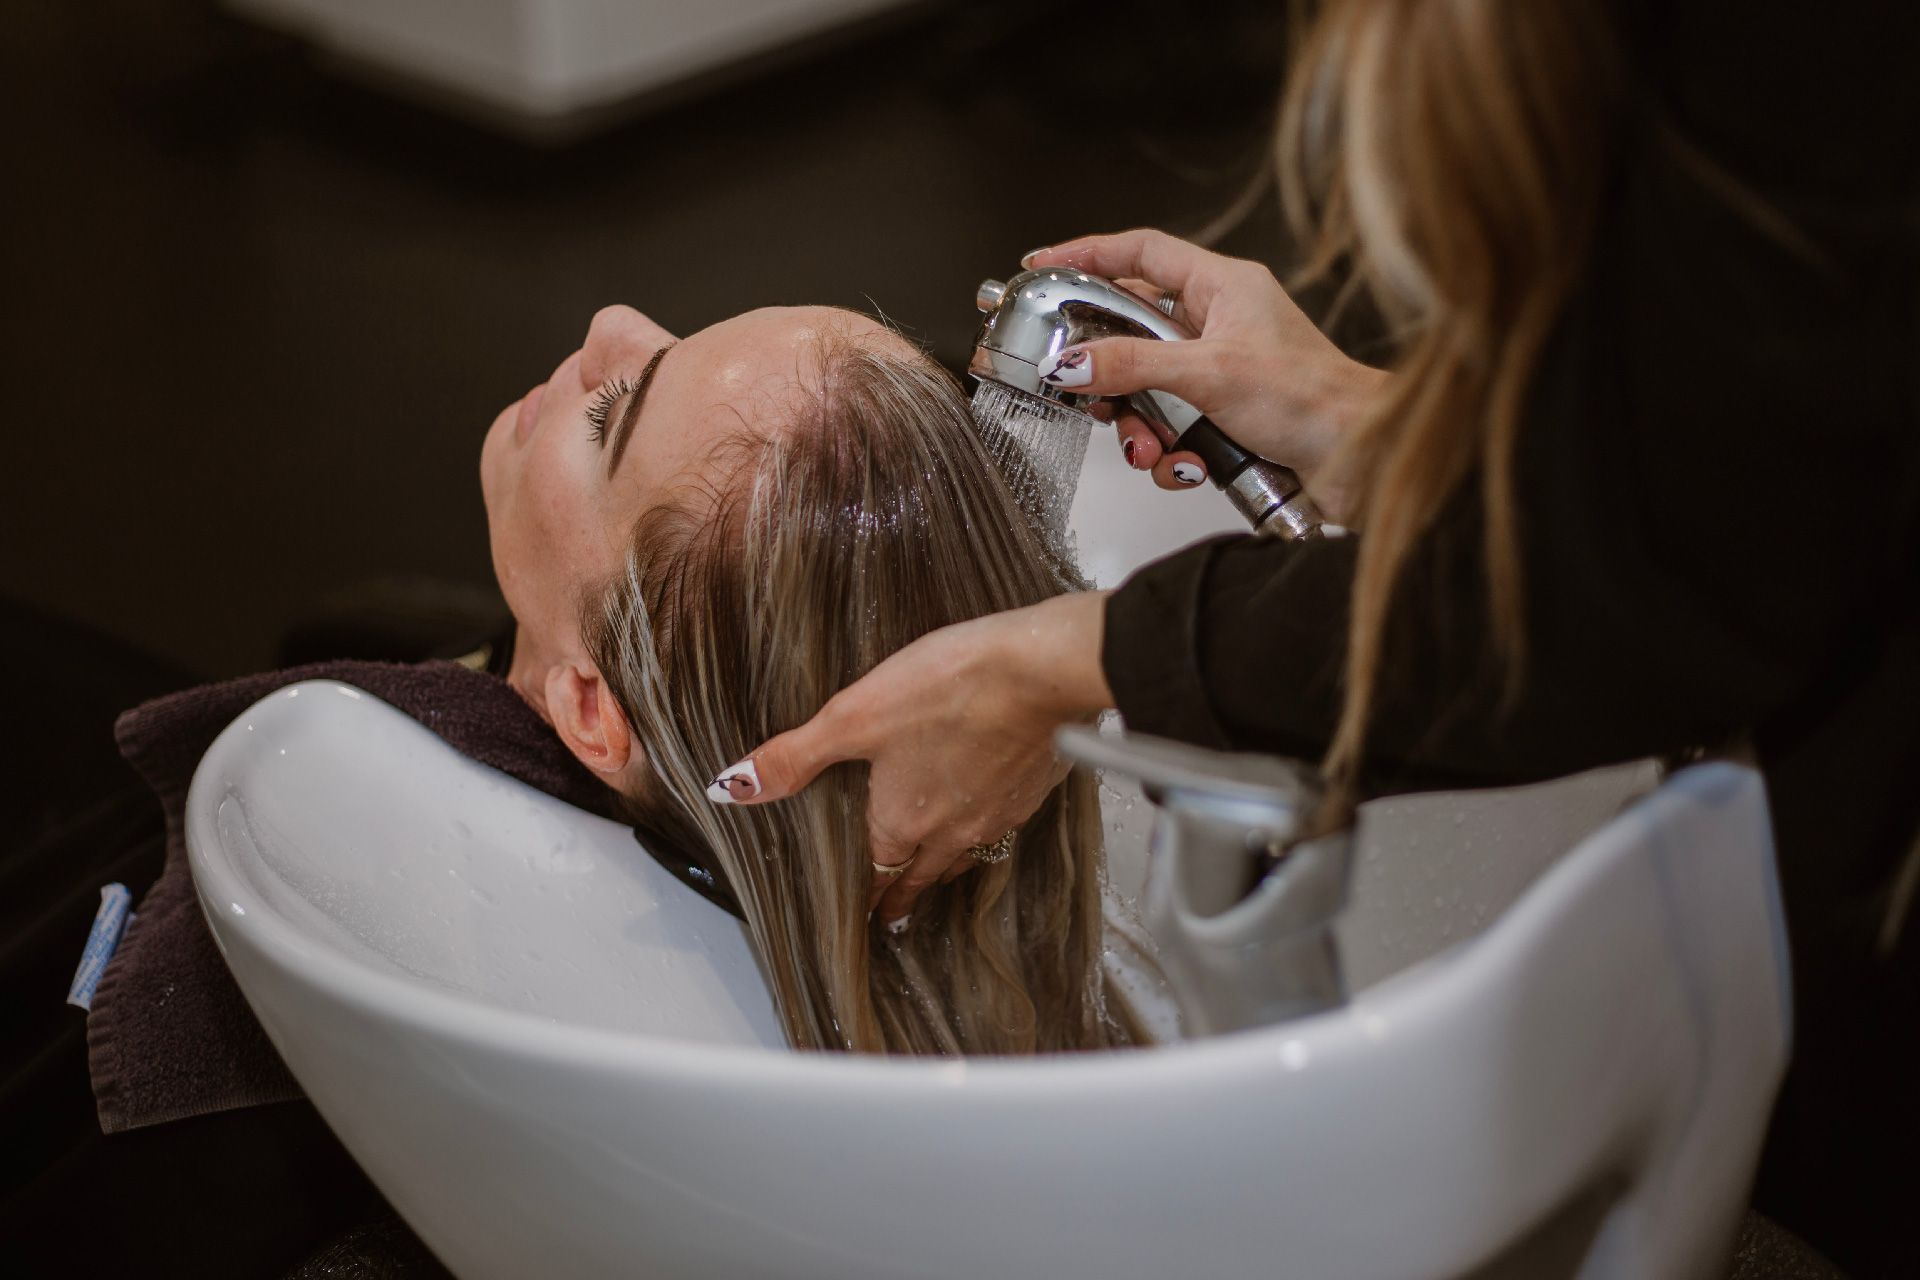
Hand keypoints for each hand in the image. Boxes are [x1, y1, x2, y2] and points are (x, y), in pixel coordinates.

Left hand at [702, 592, 1113, 923]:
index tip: (866, 917)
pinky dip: (987, 827)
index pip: (878, 874)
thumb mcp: (854, 716)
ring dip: (946, 867)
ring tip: (937, 872)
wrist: (1040, 672)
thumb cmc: (949, 688)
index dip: (868, 897)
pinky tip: (989, 807)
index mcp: (902, 821)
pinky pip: (1003, 823)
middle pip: (923, 874)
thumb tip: (731, 788)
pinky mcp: (1032, 789)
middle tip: (895, 911)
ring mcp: (998, 813)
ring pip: (965, 855)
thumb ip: (794, 756)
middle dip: (904, 893)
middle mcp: (951, 830)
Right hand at [1029, 229, 1385, 522]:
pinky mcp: (1224, 416)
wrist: (1361, 459)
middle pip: (1132, 332)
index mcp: (1223, 287)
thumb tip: (1072, 363)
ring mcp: (1220, 371)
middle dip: (1109, 375)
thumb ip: (1133, 366)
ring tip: (1150, 449)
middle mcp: (1220, 323)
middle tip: (1086, 393)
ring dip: (1140, 427)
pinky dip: (1169, 454)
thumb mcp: (1209, 374)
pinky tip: (1187, 467)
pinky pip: (1171, 430)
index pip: (1141, 252)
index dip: (1088, 254)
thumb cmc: (1314, 400)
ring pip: (1146, 390)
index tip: (1042, 266)